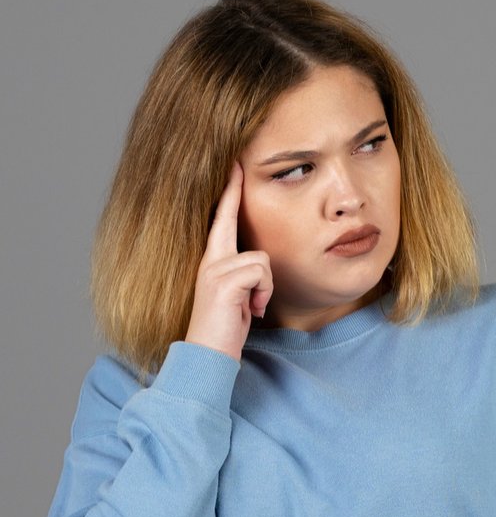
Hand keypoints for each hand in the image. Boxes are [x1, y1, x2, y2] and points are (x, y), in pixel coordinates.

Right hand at [184, 161, 273, 360]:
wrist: (208, 355)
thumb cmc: (228, 327)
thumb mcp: (240, 295)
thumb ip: (246, 275)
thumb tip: (260, 265)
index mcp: (213, 261)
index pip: (220, 219)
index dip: (228, 192)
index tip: (234, 164)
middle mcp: (209, 260)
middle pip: (227, 219)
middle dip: (231, 191)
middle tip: (237, 161)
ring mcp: (213, 269)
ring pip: (261, 259)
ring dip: (266, 287)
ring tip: (251, 305)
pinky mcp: (222, 282)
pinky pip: (261, 274)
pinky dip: (264, 294)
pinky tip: (251, 311)